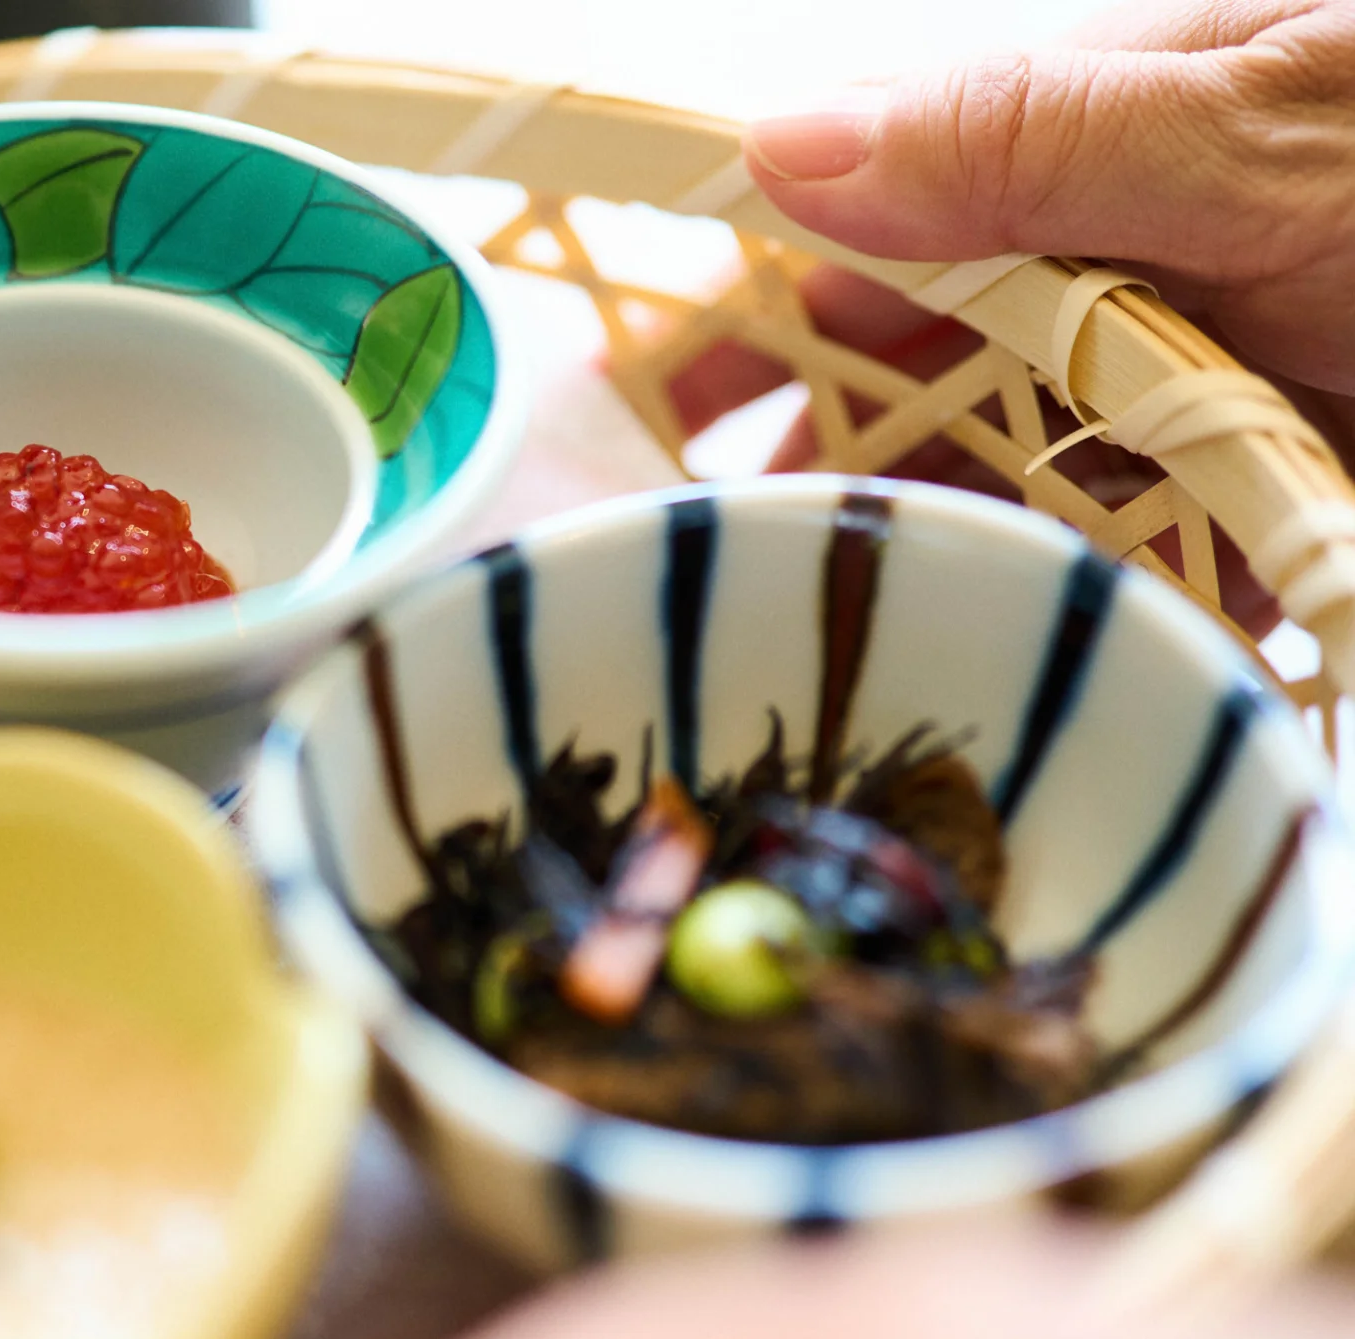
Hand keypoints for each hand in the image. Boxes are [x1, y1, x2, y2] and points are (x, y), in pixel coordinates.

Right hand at [670, 0, 1354, 633]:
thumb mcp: (1239, 137)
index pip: (861, 244)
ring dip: (975, 554)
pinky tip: (1089, 644)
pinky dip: (1120, 595)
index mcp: (1081, 153)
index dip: (742, 321)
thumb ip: (1019, 144)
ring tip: (900, 637)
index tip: (629, 404)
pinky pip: (1156, 549)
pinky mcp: (1268, 466)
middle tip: (738, 573)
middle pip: (925, 385)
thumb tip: (779, 147)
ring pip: (1029, 482)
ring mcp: (1194, 372)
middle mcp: (1119, 265)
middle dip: (836, 475)